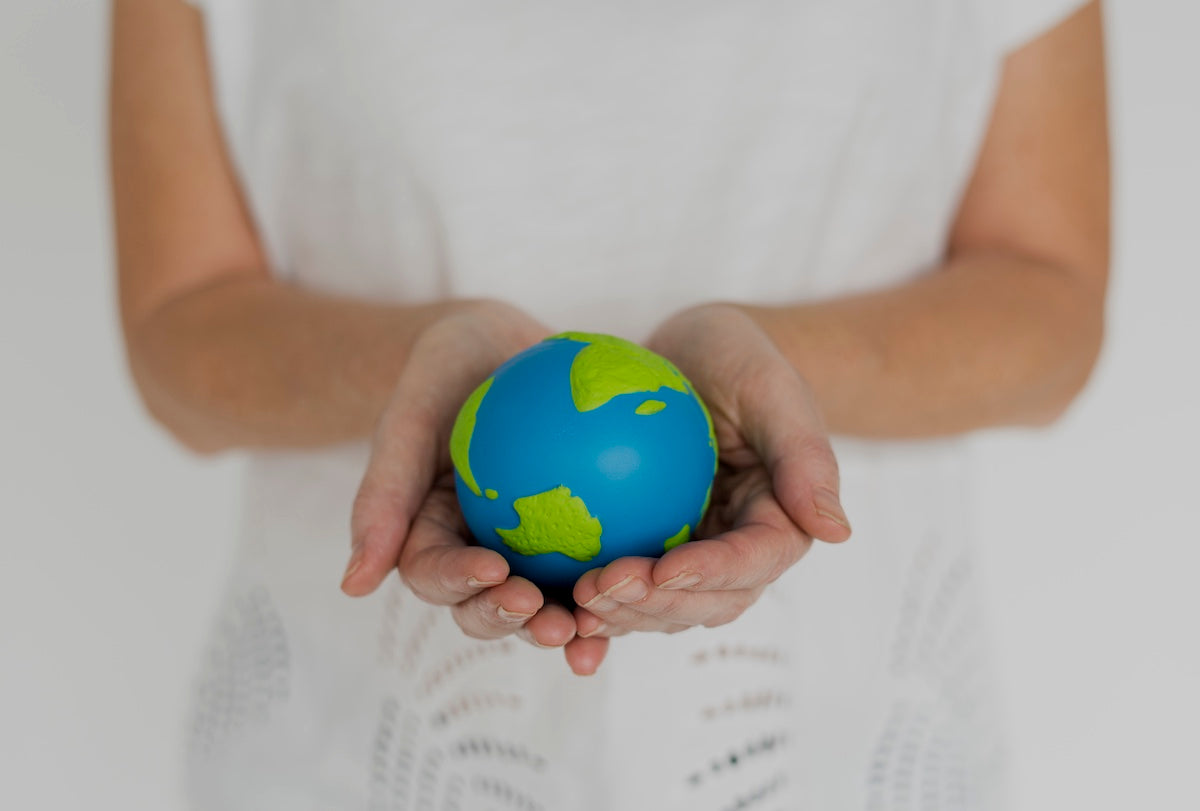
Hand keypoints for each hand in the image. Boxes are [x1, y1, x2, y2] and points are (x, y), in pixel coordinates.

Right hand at [343, 301, 610, 674]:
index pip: (436, 575)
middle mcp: (476, 554)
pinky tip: (656, 583)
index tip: (496, 570)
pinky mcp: (574, 537)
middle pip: (490, 606)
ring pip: (547, 600)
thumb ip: (382, 493)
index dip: (463, 585)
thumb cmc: (442, 370)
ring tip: (596, 627)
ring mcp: (527, 550)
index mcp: (427, 537)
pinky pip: (597, 564)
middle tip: (551, 617)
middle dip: (517, 623)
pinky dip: (619, 581)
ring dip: (569, 623)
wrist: (495, 346)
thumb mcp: (408, 415)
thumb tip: (352, 586)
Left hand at [568, 304, 850, 651]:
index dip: (710, 575)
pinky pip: (619, 581)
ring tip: (572, 601)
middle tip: (599, 589)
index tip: (664, 569)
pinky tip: (543, 597)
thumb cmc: (742, 356)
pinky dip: (587, 599)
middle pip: (703, 603)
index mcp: (779, 525)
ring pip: (659, 607)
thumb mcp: (774, 387)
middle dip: (654, 608)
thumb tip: (837, 532)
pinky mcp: (648, 549)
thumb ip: (805, 456)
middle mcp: (736, 553)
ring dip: (618, 615)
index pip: (751, 563)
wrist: (699, 353)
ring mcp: (691, 556)